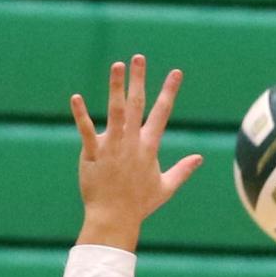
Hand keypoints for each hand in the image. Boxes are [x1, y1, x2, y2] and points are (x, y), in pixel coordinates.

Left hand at [71, 56, 203, 251]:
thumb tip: (199, 158)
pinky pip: (86, 131)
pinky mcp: (93, 154)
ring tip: (117, 66)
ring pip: (115, 112)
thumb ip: (183, 170)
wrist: (115, 219)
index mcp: (148, 147)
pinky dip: (81, 115)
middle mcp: (132, 143)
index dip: (169, 91)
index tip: (176, 72)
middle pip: (137, 105)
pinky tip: (76, 98)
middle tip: (139, 57)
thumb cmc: (139, 204)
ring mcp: (112, 148)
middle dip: (139, 80)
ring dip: (116, 88)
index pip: (162, 114)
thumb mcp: (166, 187)